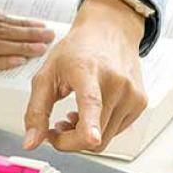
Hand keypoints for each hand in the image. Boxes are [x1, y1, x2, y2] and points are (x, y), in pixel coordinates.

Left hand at [23, 0, 147, 151]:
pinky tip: (92, 113)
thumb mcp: (47, 74)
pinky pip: (115, 133)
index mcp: (88, 71)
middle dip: (69, 141)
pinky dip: (99, 130)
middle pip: (92, 137)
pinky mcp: (140, 104)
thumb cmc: (79, 49)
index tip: (91, 138)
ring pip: (103, 140)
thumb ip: (36, 111)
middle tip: (58, 126)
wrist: (110, 30)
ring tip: (73, 116)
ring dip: (83, 137)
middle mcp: (116, 83)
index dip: (89, 125)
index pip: (90, 102)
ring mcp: (132, 94)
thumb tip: (31, 143)